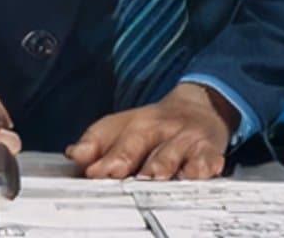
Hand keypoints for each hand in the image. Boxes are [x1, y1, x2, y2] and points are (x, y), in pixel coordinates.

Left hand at [65, 82, 236, 179]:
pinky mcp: (210, 149)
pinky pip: (207, 158)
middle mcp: (158, 127)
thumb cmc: (158, 126)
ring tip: (152, 177)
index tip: (91, 170)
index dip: (100, 153)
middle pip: (139, 140)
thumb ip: (98, 143)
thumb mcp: (126, 127)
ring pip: (171, 150)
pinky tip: (193, 174)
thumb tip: (74, 154)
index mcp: (135, 123)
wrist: (203, 106)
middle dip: (125, 156)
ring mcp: (184, 138)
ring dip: (161, 163)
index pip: (112, 136)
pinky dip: (201, 166)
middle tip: (114, 172)